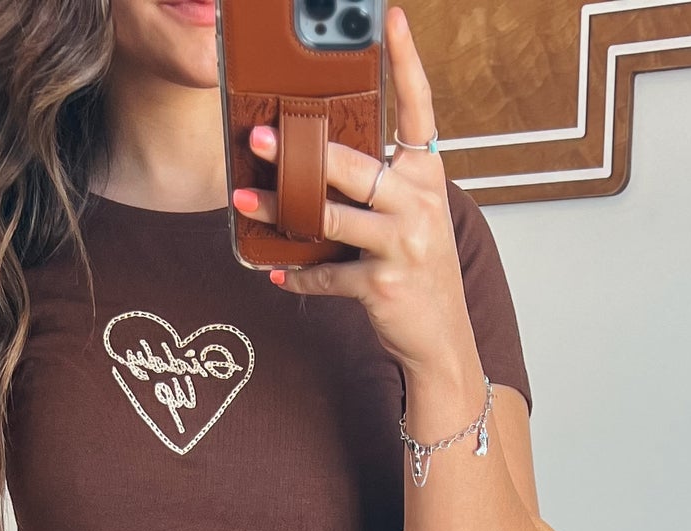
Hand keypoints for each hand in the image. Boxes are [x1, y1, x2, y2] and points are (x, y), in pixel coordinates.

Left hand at [231, 7, 478, 392]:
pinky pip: (327, 273)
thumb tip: (313, 160)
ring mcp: (403, 245)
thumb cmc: (418, 271)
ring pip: (330, 217)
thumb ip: (375, 186)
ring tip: (247, 198)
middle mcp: (420, 204)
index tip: (390, 19)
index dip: (406, 62)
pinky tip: (276, 271)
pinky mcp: (383, 285)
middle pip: (353, 167)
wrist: (442, 339)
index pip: (419, 108)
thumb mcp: (408, 218)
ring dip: (283, 209)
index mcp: (425, 176)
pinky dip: (298, 274)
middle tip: (261, 136)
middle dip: (302, 153)